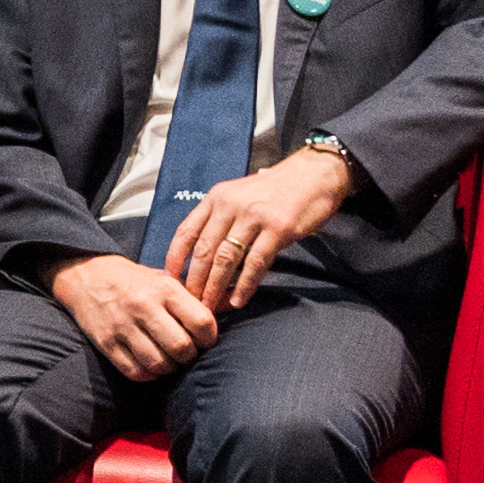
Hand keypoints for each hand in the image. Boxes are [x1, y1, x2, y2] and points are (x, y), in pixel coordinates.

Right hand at [51, 251, 222, 383]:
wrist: (88, 275)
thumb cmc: (137, 282)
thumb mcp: (167, 280)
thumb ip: (198, 296)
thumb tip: (236, 302)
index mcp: (164, 288)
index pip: (202, 321)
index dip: (210, 338)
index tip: (205, 339)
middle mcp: (144, 306)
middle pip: (181, 347)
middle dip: (189, 356)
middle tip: (186, 353)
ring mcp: (122, 326)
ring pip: (158, 364)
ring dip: (169, 368)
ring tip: (168, 359)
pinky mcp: (106, 343)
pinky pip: (135, 372)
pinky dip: (148, 374)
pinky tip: (150, 364)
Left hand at [155, 149, 354, 312]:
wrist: (313, 175)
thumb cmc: (275, 190)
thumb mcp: (237, 195)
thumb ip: (218, 219)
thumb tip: (200, 254)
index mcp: (216, 198)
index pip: (186, 231)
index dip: (174, 259)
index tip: (169, 280)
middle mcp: (230, 205)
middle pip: (203, 250)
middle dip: (194, 281)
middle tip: (190, 303)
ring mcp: (254, 216)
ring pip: (226, 259)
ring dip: (215, 287)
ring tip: (210, 307)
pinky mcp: (278, 228)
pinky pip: (255, 263)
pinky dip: (245, 285)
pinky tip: (238, 300)